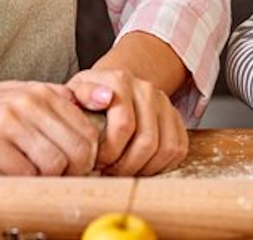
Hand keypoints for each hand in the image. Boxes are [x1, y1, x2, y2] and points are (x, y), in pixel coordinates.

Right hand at [0, 80, 99, 175]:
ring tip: (40, 176)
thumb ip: (62, 98)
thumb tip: (107, 99)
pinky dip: (26, 180)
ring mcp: (8, 122)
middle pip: (77, 148)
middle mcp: (28, 103)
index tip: (79, 165)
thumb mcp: (25, 94)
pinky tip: (18, 175)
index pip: (87, 129)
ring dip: (51, 178)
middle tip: (64, 176)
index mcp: (43, 92)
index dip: (90, 155)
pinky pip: (24, 172)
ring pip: (53, 163)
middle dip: (76, 170)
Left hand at [67, 68, 186, 175]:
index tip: (96, 162)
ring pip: (166, 148)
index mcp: (120, 81)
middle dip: (126, 166)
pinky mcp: (175, 118)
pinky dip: (161, 166)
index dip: (110, 153)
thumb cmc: (87, 99)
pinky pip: (178, 149)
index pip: (125, 125)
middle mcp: (146, 88)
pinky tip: (140, 167)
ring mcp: (164, 102)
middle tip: (109, 172)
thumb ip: (82, 96)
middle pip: (147, 141)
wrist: (108, 89)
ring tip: (123, 171)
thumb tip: (105, 98)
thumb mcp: (74, 94)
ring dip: (144, 169)